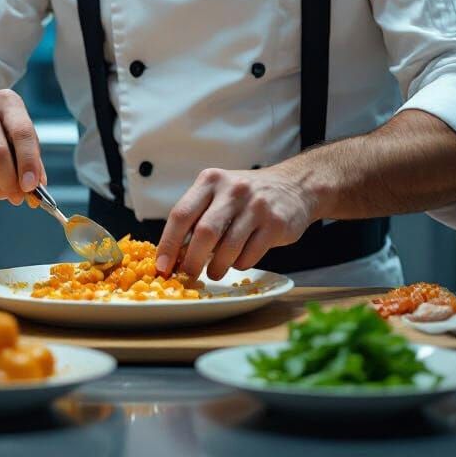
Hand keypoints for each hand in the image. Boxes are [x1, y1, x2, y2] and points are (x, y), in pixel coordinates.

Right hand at [0, 89, 44, 205]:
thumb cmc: (1, 128)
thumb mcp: (20, 133)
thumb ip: (32, 159)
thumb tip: (36, 189)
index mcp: (7, 101)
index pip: (22, 133)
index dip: (28, 162)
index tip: (31, 187)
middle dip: (9, 182)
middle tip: (17, 198)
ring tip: (4, 192)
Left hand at [154, 165, 319, 279]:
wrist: (293, 186)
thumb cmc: (245, 196)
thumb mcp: (218, 193)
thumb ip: (197, 216)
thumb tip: (172, 255)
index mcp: (210, 181)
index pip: (181, 214)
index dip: (168, 244)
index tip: (162, 267)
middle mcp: (232, 190)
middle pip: (204, 233)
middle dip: (192, 261)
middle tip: (188, 275)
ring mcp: (256, 206)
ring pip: (228, 248)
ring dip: (217, 267)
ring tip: (215, 271)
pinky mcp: (275, 223)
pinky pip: (250, 255)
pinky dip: (239, 265)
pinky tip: (239, 259)